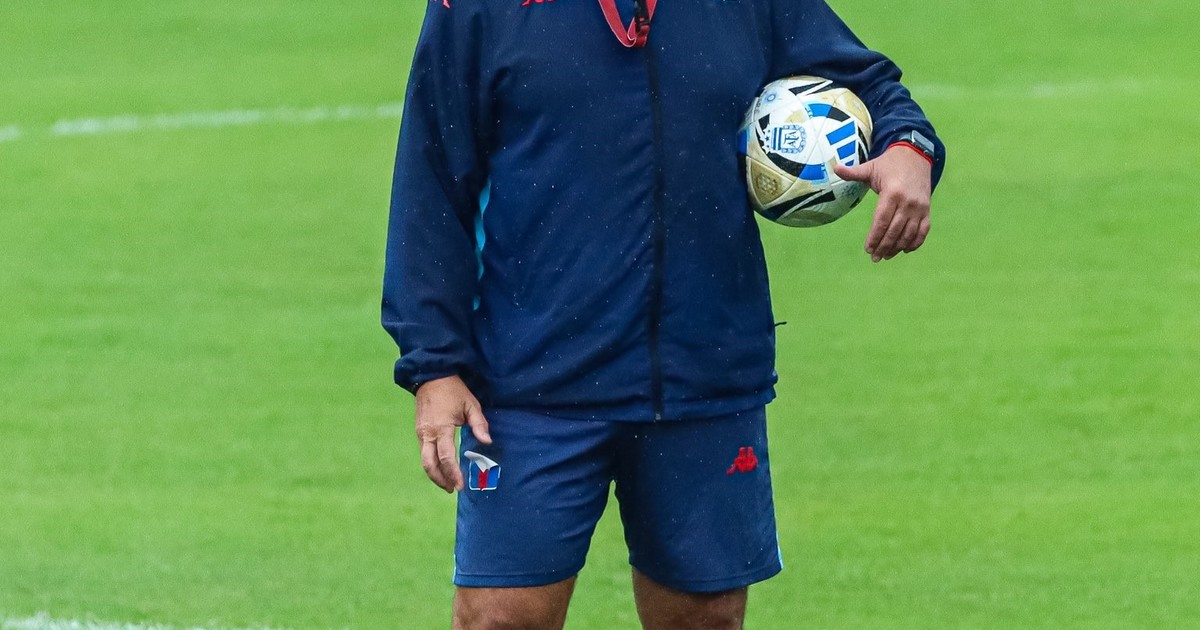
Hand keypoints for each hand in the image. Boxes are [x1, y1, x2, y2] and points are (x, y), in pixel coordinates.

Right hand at [413, 375, 491, 492]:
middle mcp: (427, 434)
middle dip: (440, 480)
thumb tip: (487, 442)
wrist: (430, 376)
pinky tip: (442, 469)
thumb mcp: (470, 404)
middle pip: (429, 465)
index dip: (453, 473)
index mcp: (441, 428)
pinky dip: (432, 464)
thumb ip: (479, 424)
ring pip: (425, 461)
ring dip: (435, 474)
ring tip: (448, 483)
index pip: (446, 457)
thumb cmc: (453, 390)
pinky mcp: (419, 431)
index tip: (460, 486)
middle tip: (453, 489)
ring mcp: (421, 433)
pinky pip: (424, 453)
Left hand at [834, 145, 932, 262]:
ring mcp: (920, 207)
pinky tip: (904, 250)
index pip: (882, 221)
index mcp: (892, 193)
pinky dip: (915, 243)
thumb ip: (853, 171)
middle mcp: (908, 202)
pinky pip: (923, 231)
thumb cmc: (889, 164)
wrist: (916, 155)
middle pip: (894, 230)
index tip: (868, 249)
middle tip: (875, 258)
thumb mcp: (871, 167)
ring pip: (909, 234)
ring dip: (897, 248)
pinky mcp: (927, 210)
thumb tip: (834, 167)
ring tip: (886, 256)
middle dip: (884, 247)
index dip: (874, 237)